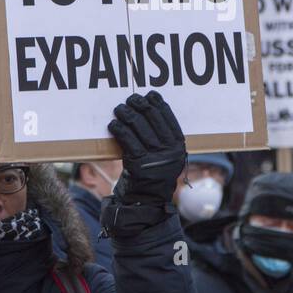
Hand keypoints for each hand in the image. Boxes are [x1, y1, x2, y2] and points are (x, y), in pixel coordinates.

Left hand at [108, 91, 186, 205]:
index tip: (149, 95)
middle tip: (130, 99)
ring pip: (138, 126)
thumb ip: (164, 137)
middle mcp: (169, 150)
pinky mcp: (138, 164)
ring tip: (119, 109)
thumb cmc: (155, 171)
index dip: (157, 103)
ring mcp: (154, 157)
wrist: (148, 198)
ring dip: (126, 113)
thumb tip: (150, 108)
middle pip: (152, 117)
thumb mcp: (167, 155)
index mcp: (178, 145)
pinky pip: (126, 139)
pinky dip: (118, 129)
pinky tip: (113, 125)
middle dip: (139, 104)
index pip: (168, 116)